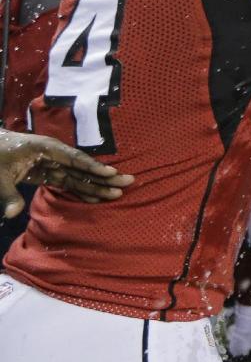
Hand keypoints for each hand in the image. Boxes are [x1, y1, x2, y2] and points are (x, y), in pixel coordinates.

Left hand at [0, 130, 133, 216]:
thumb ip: (7, 195)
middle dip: (105, 176)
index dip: (93, 167)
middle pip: (82, 167)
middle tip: (129, 182)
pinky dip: (81, 191)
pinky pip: (67, 182)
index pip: (73, 159)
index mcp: (45, 148)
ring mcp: (51, 163)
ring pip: (78, 176)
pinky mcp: (46, 172)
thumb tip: (13, 213)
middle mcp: (54, 154)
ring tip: (117, 193)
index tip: (112, 173)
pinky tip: (95, 199)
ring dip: (97, 185)